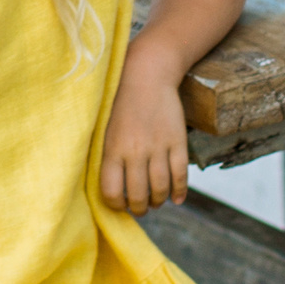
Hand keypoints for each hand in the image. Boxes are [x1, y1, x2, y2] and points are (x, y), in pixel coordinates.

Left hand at [100, 64, 190, 210]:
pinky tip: (176, 199)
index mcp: (112, 149)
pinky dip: (179, 191)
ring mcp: (158, 146)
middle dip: (139, 208)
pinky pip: (180, 174)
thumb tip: (108, 188)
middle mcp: (135, 151)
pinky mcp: (177, 141)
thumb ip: (105, 157)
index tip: (119, 205)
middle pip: (138, 195)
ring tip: (156, 202)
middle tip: (140, 208)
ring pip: (160, 188)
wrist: (147, 75)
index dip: (116, 206)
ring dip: (158, 201)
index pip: (112, 192)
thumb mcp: (104, 129)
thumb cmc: (120, 104)